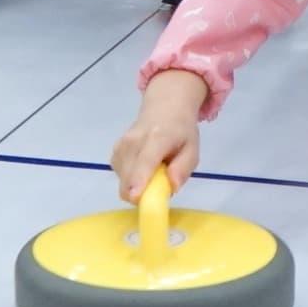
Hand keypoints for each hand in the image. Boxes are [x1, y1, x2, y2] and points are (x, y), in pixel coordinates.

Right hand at [116, 73, 207, 199]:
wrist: (165, 108)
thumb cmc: (181, 132)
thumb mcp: (192, 149)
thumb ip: (183, 168)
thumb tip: (172, 187)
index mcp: (157, 138)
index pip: (144, 162)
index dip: (138, 181)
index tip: (135, 198)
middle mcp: (134, 140)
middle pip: (128, 176)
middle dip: (140, 192)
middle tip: (158, 188)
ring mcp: (122, 144)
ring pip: (122, 178)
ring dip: (136, 185)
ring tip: (153, 172)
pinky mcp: (116, 150)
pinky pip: (119, 173)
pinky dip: (130, 178)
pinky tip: (142, 168)